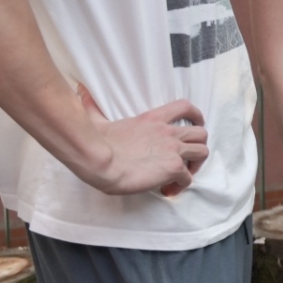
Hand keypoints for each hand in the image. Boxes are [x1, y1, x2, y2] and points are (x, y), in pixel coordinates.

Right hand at [77, 85, 207, 196]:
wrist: (100, 161)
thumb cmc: (97, 143)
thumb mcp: (97, 119)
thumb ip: (93, 106)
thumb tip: (80, 92)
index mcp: (153, 119)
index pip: (185, 107)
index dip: (196, 116)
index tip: (196, 124)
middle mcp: (168, 132)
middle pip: (201, 133)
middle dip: (197, 146)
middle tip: (185, 159)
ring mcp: (173, 149)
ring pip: (202, 153)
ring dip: (195, 166)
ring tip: (181, 176)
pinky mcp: (173, 167)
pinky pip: (189, 178)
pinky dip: (182, 185)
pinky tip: (167, 190)